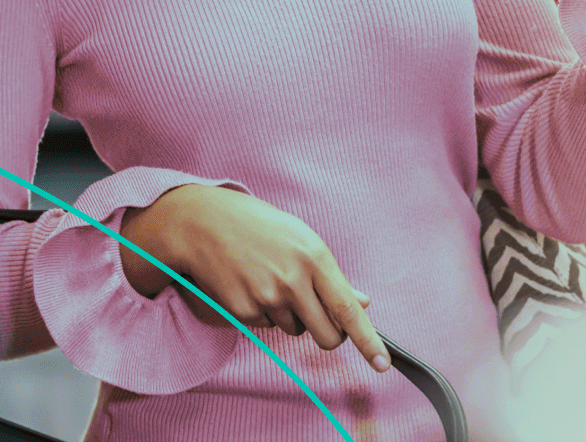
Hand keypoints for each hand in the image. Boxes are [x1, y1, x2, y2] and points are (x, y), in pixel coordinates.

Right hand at [118, 184, 390, 371]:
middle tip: (317, 316)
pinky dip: (263, 313)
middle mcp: (293, 280)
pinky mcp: (242, 310)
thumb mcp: (302, 240)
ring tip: (271, 279)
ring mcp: (266, 297)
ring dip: (290, 315)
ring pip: (295, 330)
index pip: (347, 309)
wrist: (204, 222)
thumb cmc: (260, 227)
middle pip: (326, 336)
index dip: (367, 340)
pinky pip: (266, 327)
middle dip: (328, 335)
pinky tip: (250, 285)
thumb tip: (363, 303)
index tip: (381, 364)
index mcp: (314, 257)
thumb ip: (332, 276)